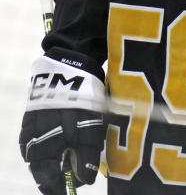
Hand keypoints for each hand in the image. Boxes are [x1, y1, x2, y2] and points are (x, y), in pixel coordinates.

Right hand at [20, 49, 105, 193]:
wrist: (68, 68)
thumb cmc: (83, 100)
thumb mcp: (90, 128)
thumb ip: (86, 156)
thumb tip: (84, 180)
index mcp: (45, 145)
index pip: (47, 178)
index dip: (58, 188)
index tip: (69, 193)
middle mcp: (33, 140)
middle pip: (41, 169)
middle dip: (55, 178)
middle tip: (68, 185)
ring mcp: (30, 129)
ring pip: (37, 156)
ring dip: (50, 165)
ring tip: (63, 169)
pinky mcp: (31, 118)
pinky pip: (34, 142)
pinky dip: (45, 150)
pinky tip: (55, 149)